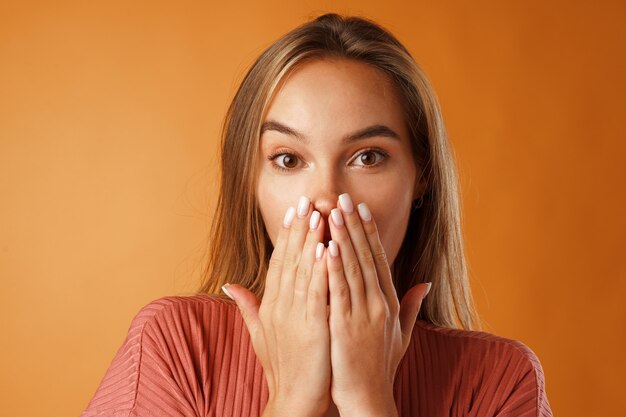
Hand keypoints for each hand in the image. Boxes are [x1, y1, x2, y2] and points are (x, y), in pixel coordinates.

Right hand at [224, 196, 330, 416]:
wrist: (294, 401)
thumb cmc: (283, 367)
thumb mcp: (261, 335)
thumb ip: (248, 307)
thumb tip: (229, 285)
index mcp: (271, 306)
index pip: (279, 263)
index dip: (286, 236)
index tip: (294, 210)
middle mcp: (279, 307)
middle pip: (289, 260)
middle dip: (298, 228)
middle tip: (306, 199)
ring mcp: (294, 317)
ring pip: (302, 270)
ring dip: (310, 240)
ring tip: (318, 213)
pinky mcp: (311, 328)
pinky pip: (316, 293)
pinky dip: (320, 269)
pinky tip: (327, 248)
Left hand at [326, 193, 430, 416]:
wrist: (369, 399)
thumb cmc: (380, 366)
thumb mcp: (402, 334)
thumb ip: (413, 306)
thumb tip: (426, 283)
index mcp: (389, 302)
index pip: (379, 259)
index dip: (370, 233)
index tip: (361, 209)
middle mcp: (379, 303)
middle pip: (366, 257)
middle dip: (354, 225)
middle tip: (344, 197)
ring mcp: (364, 314)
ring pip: (352, 268)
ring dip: (343, 238)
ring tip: (333, 211)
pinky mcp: (345, 326)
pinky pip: (338, 291)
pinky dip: (333, 267)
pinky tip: (326, 246)